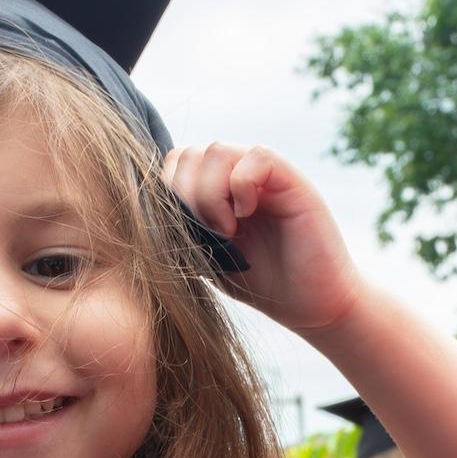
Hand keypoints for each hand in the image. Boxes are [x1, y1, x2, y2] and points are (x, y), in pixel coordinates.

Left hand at [164, 143, 360, 333]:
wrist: (313, 306)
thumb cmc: (262, 284)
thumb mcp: (207, 256)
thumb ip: (183, 227)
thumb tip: (143, 208)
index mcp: (216, 189)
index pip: (175, 163)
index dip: (169, 191)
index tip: (184, 231)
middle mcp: (238, 176)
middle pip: (189, 154)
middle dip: (186, 196)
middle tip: (208, 234)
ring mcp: (265, 175)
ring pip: (216, 151)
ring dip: (211, 194)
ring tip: (227, 230)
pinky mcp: (292, 181)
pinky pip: (256, 157)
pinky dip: (242, 186)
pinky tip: (246, 216)